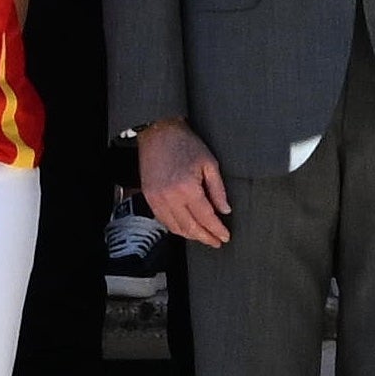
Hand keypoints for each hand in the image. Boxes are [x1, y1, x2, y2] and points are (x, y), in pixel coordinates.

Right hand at [137, 123, 233, 250]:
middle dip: (205, 237)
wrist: (159, 133)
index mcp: (188, 188)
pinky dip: (175, 227)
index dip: (217, 230)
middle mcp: (170, 197)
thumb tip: (225, 210)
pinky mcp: (149, 197)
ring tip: (203, 236)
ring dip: (190, 235)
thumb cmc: (185, 144)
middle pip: (190, 227)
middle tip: (216, 241)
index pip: (206, 217)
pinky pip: (163, 220)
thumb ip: (218, 190)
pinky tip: (186, 227)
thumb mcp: (210, 163)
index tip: (225, 236)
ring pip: (175, 227)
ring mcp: (157, 199)